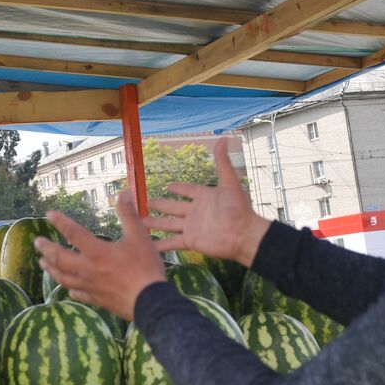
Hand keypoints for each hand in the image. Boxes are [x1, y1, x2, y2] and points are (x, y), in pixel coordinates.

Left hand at [34, 188, 166, 321]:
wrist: (150, 302)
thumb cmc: (145, 268)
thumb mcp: (140, 237)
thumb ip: (129, 215)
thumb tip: (124, 193)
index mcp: (96, 252)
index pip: (73, 233)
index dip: (60, 222)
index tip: (49, 215)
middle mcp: (88, 269)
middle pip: (60, 258)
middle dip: (46, 249)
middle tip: (37, 242)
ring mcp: (90, 286)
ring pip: (63, 278)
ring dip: (51, 269)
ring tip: (42, 263)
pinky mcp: (96, 300)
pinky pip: (78, 295)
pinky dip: (70, 290)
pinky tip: (68, 290)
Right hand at [144, 136, 271, 266]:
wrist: (244, 235)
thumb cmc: (239, 208)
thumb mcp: (229, 183)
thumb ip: (222, 162)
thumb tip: (223, 138)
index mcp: (204, 197)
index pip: (187, 190)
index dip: (178, 188)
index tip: (167, 186)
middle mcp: (196, 212)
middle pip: (173, 207)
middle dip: (160, 205)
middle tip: (146, 202)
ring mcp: (192, 227)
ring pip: (169, 224)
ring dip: (155, 223)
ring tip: (140, 222)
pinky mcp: (191, 241)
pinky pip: (173, 243)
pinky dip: (160, 245)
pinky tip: (149, 246)